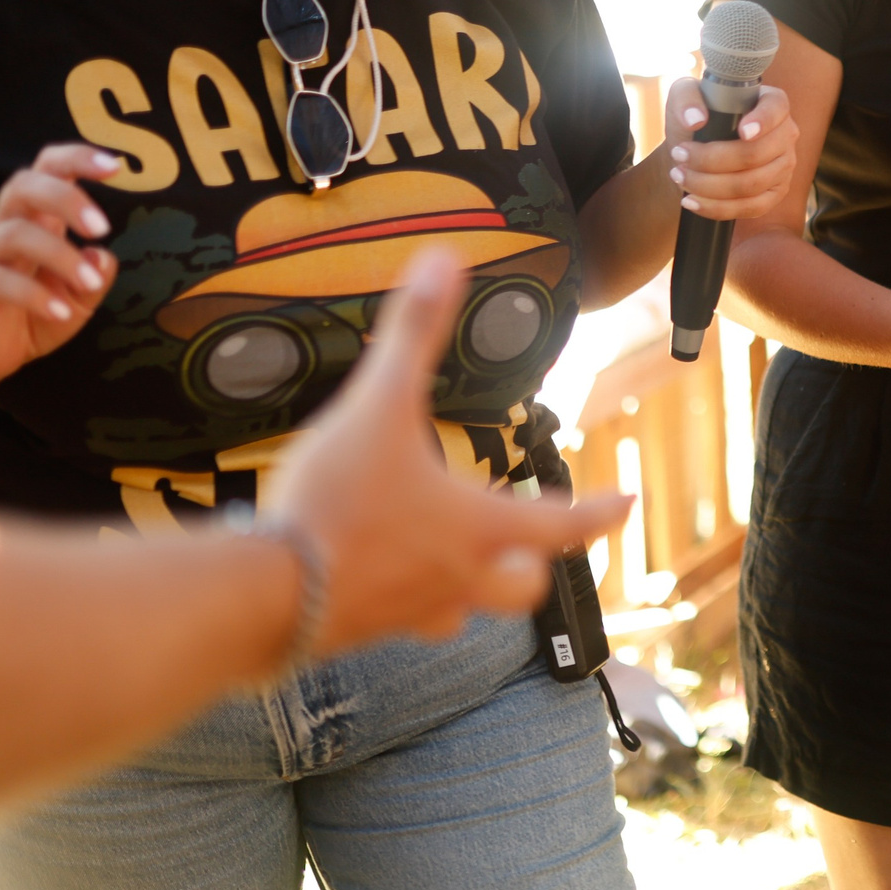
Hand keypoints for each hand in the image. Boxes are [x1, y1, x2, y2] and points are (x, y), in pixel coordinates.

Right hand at [0, 144, 121, 398]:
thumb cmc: (35, 314)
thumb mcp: (79, 299)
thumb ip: (96, 276)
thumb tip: (103, 255)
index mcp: (36, 219)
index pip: (48, 169)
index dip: (77, 158)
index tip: (116, 166)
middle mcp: (5, 229)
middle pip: (22, 185)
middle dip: (65, 198)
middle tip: (102, 228)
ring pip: (12, 234)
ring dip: (58, 255)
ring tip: (89, 284)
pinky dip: (33, 295)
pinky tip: (60, 311)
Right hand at [270, 251, 630, 653]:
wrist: (262, 595)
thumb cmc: (334, 502)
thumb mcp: (378, 402)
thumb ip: (413, 331)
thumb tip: (443, 260)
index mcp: (478, 529)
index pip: (564, 524)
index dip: (601, 510)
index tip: (628, 501)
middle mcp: (457, 579)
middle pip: (525, 585)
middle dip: (536, 561)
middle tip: (532, 538)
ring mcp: (410, 612)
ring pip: (466, 611)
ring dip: (474, 587)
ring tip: (459, 558)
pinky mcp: (361, 629)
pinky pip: (402, 621)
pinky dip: (407, 599)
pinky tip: (383, 576)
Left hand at [661, 77, 797, 222]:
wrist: (694, 151)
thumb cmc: (695, 118)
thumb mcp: (684, 96)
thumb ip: (686, 98)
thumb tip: (695, 120)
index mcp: (772, 102)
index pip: (775, 109)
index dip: (762, 121)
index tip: (742, 132)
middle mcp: (785, 134)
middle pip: (755, 154)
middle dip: (711, 160)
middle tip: (679, 155)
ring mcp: (784, 167)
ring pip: (750, 184)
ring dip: (708, 185)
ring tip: (679, 176)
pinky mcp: (774, 194)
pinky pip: (751, 208)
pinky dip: (718, 208)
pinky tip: (693, 201)